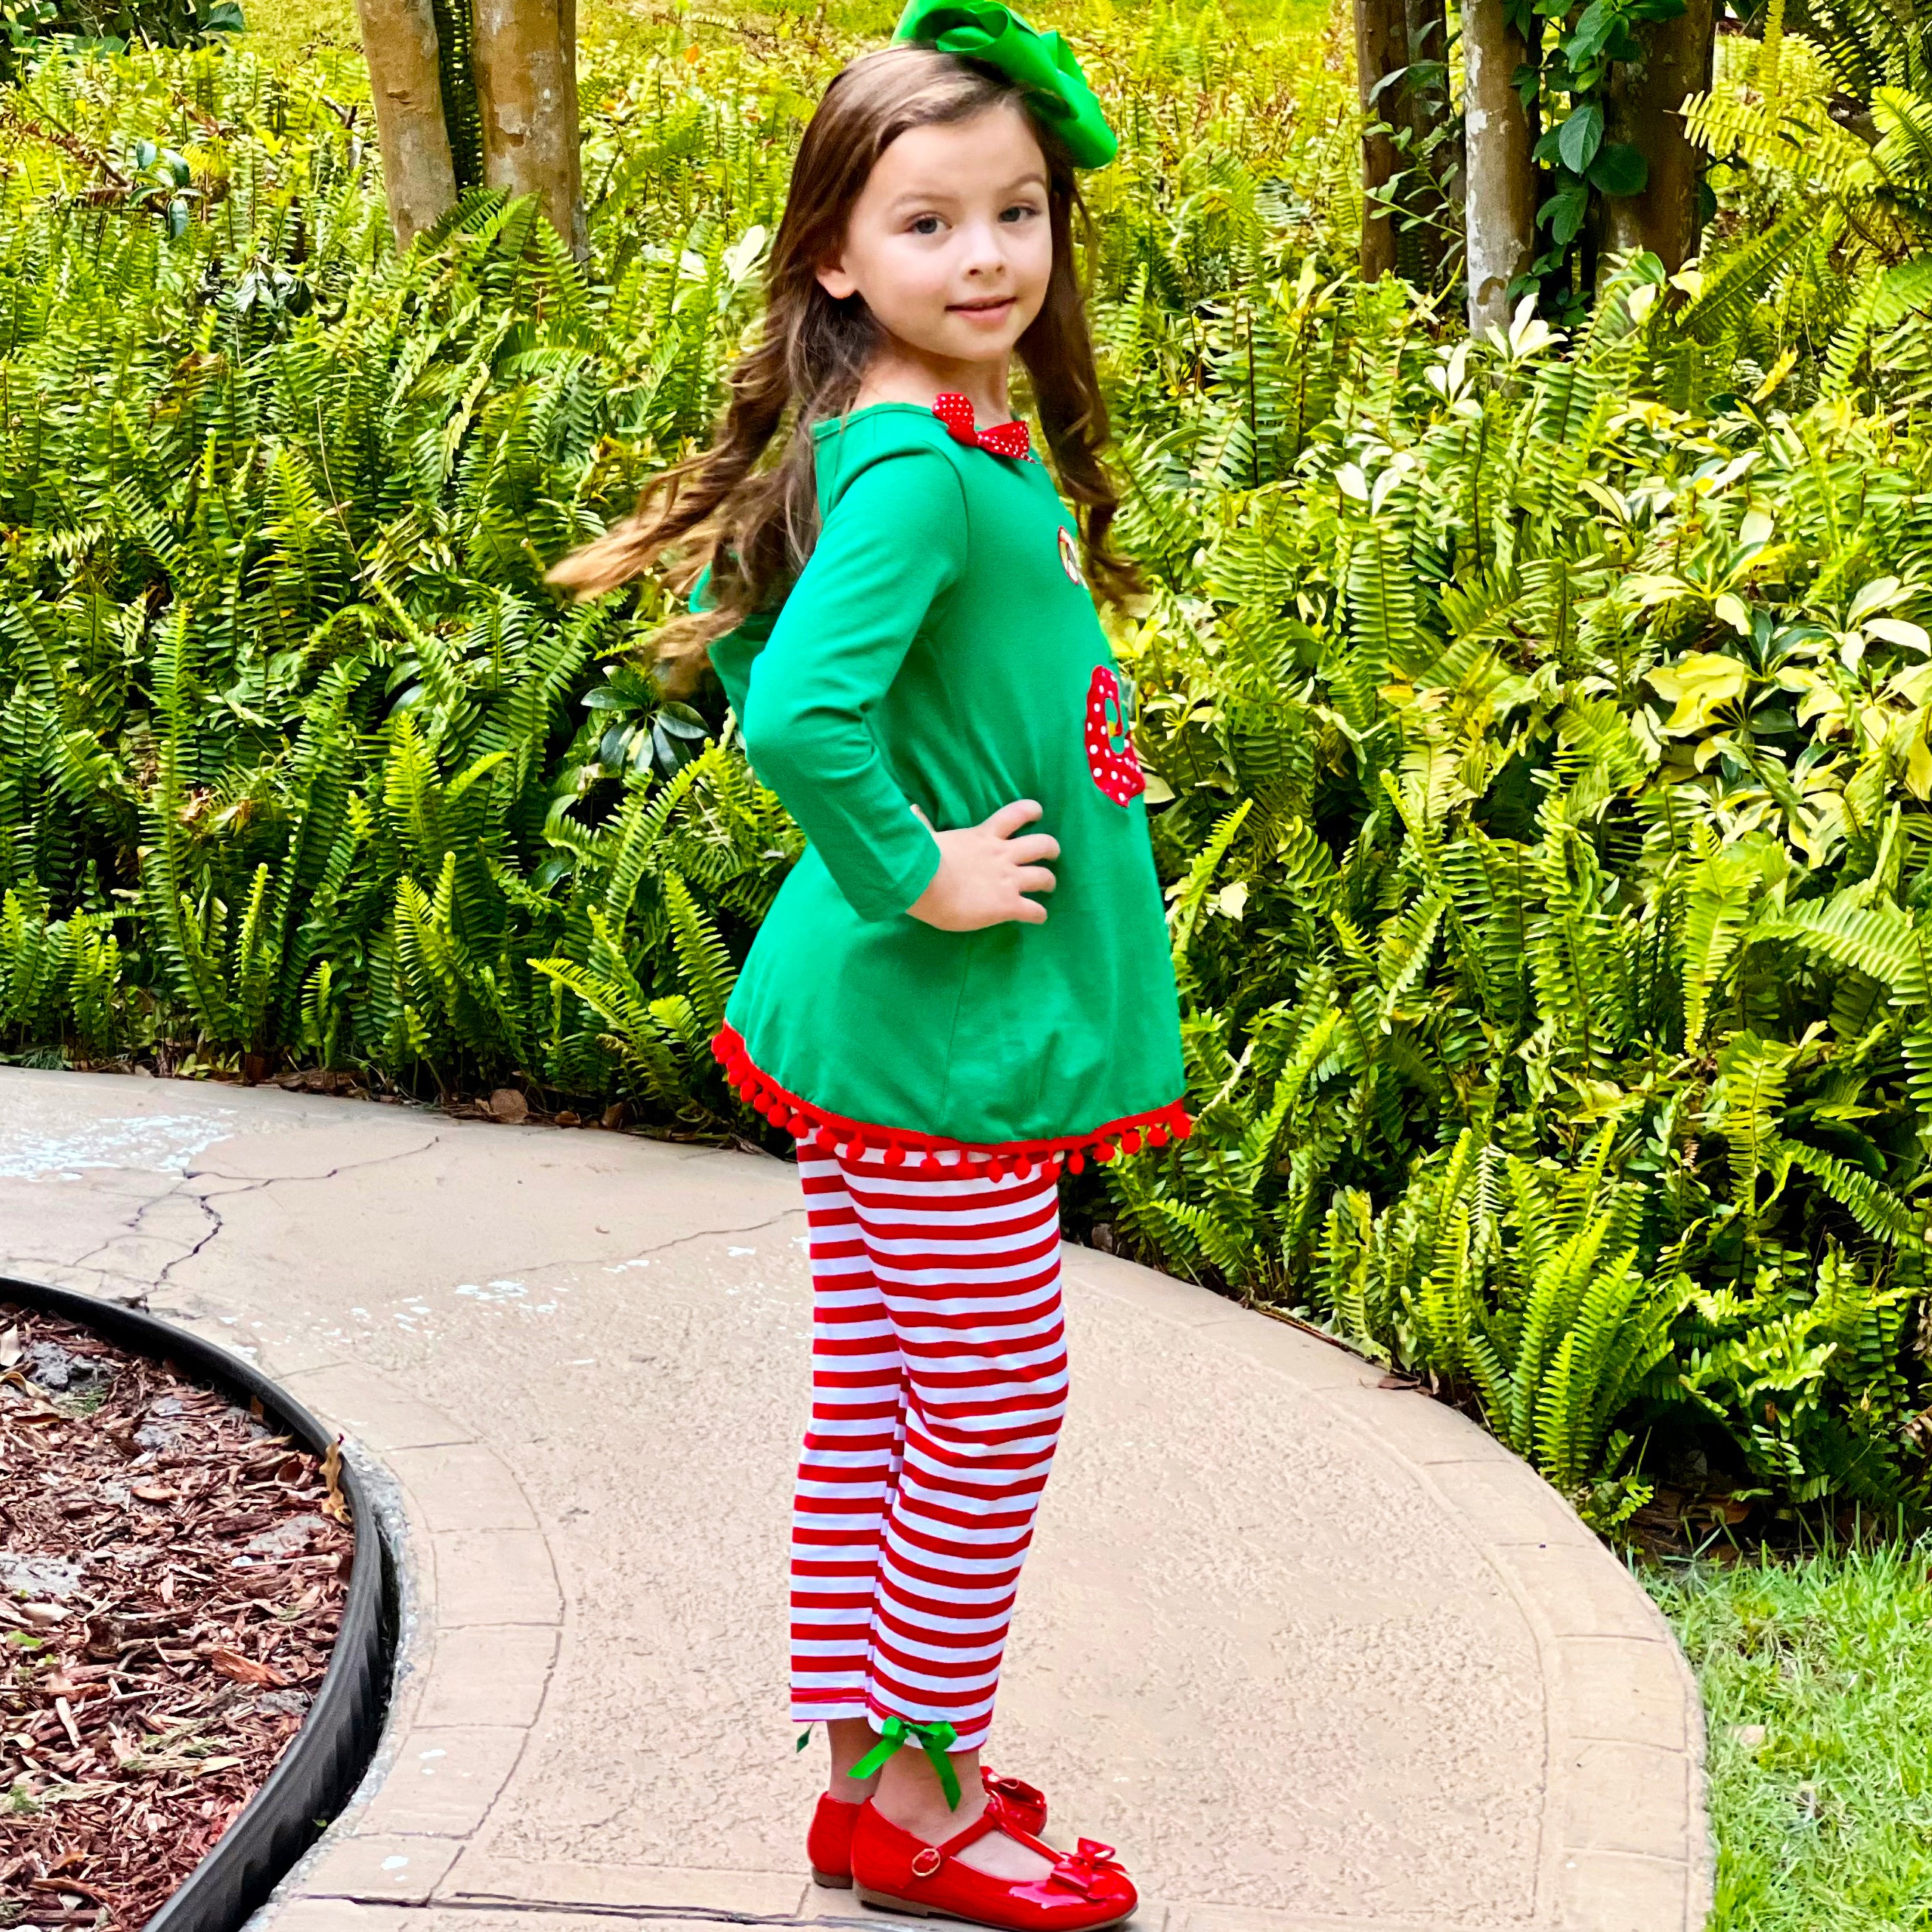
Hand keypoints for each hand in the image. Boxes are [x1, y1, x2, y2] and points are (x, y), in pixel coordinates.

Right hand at [907, 800, 1058, 930]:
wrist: (924, 884)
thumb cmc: (921, 859)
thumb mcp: (927, 836)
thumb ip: (925, 824)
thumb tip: (912, 809)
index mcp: (984, 836)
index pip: (1016, 813)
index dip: (1031, 811)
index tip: (1037, 814)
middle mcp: (1002, 855)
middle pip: (1042, 844)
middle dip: (1051, 849)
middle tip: (1052, 854)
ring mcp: (1008, 880)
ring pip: (1044, 877)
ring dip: (1049, 882)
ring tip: (1049, 886)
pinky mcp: (1008, 905)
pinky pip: (1034, 911)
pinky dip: (1039, 914)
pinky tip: (1038, 917)